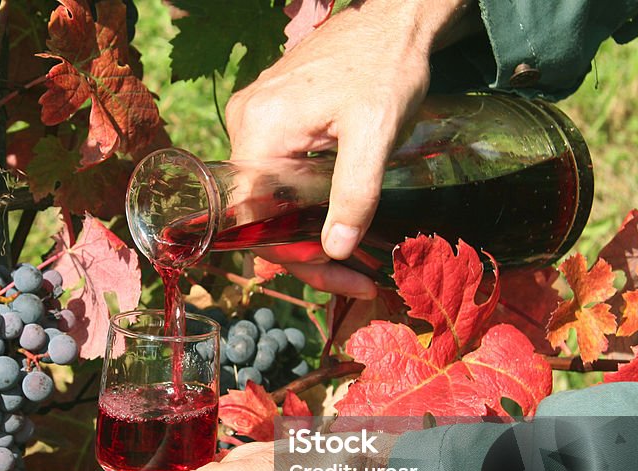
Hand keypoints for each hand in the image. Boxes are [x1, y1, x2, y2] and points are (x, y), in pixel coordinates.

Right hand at [225, 0, 473, 297]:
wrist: (393, 18)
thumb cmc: (387, 67)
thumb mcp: (377, 133)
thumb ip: (355, 193)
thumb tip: (336, 251)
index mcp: (260, 130)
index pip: (256, 219)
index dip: (295, 258)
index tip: (343, 278)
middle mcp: (244, 124)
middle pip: (262, 213)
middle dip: (306, 250)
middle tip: (355, 275)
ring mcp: (253, 118)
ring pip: (269, 196)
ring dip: (305, 228)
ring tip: (350, 254)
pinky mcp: (269, 115)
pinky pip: (275, 172)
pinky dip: (302, 201)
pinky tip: (331, 218)